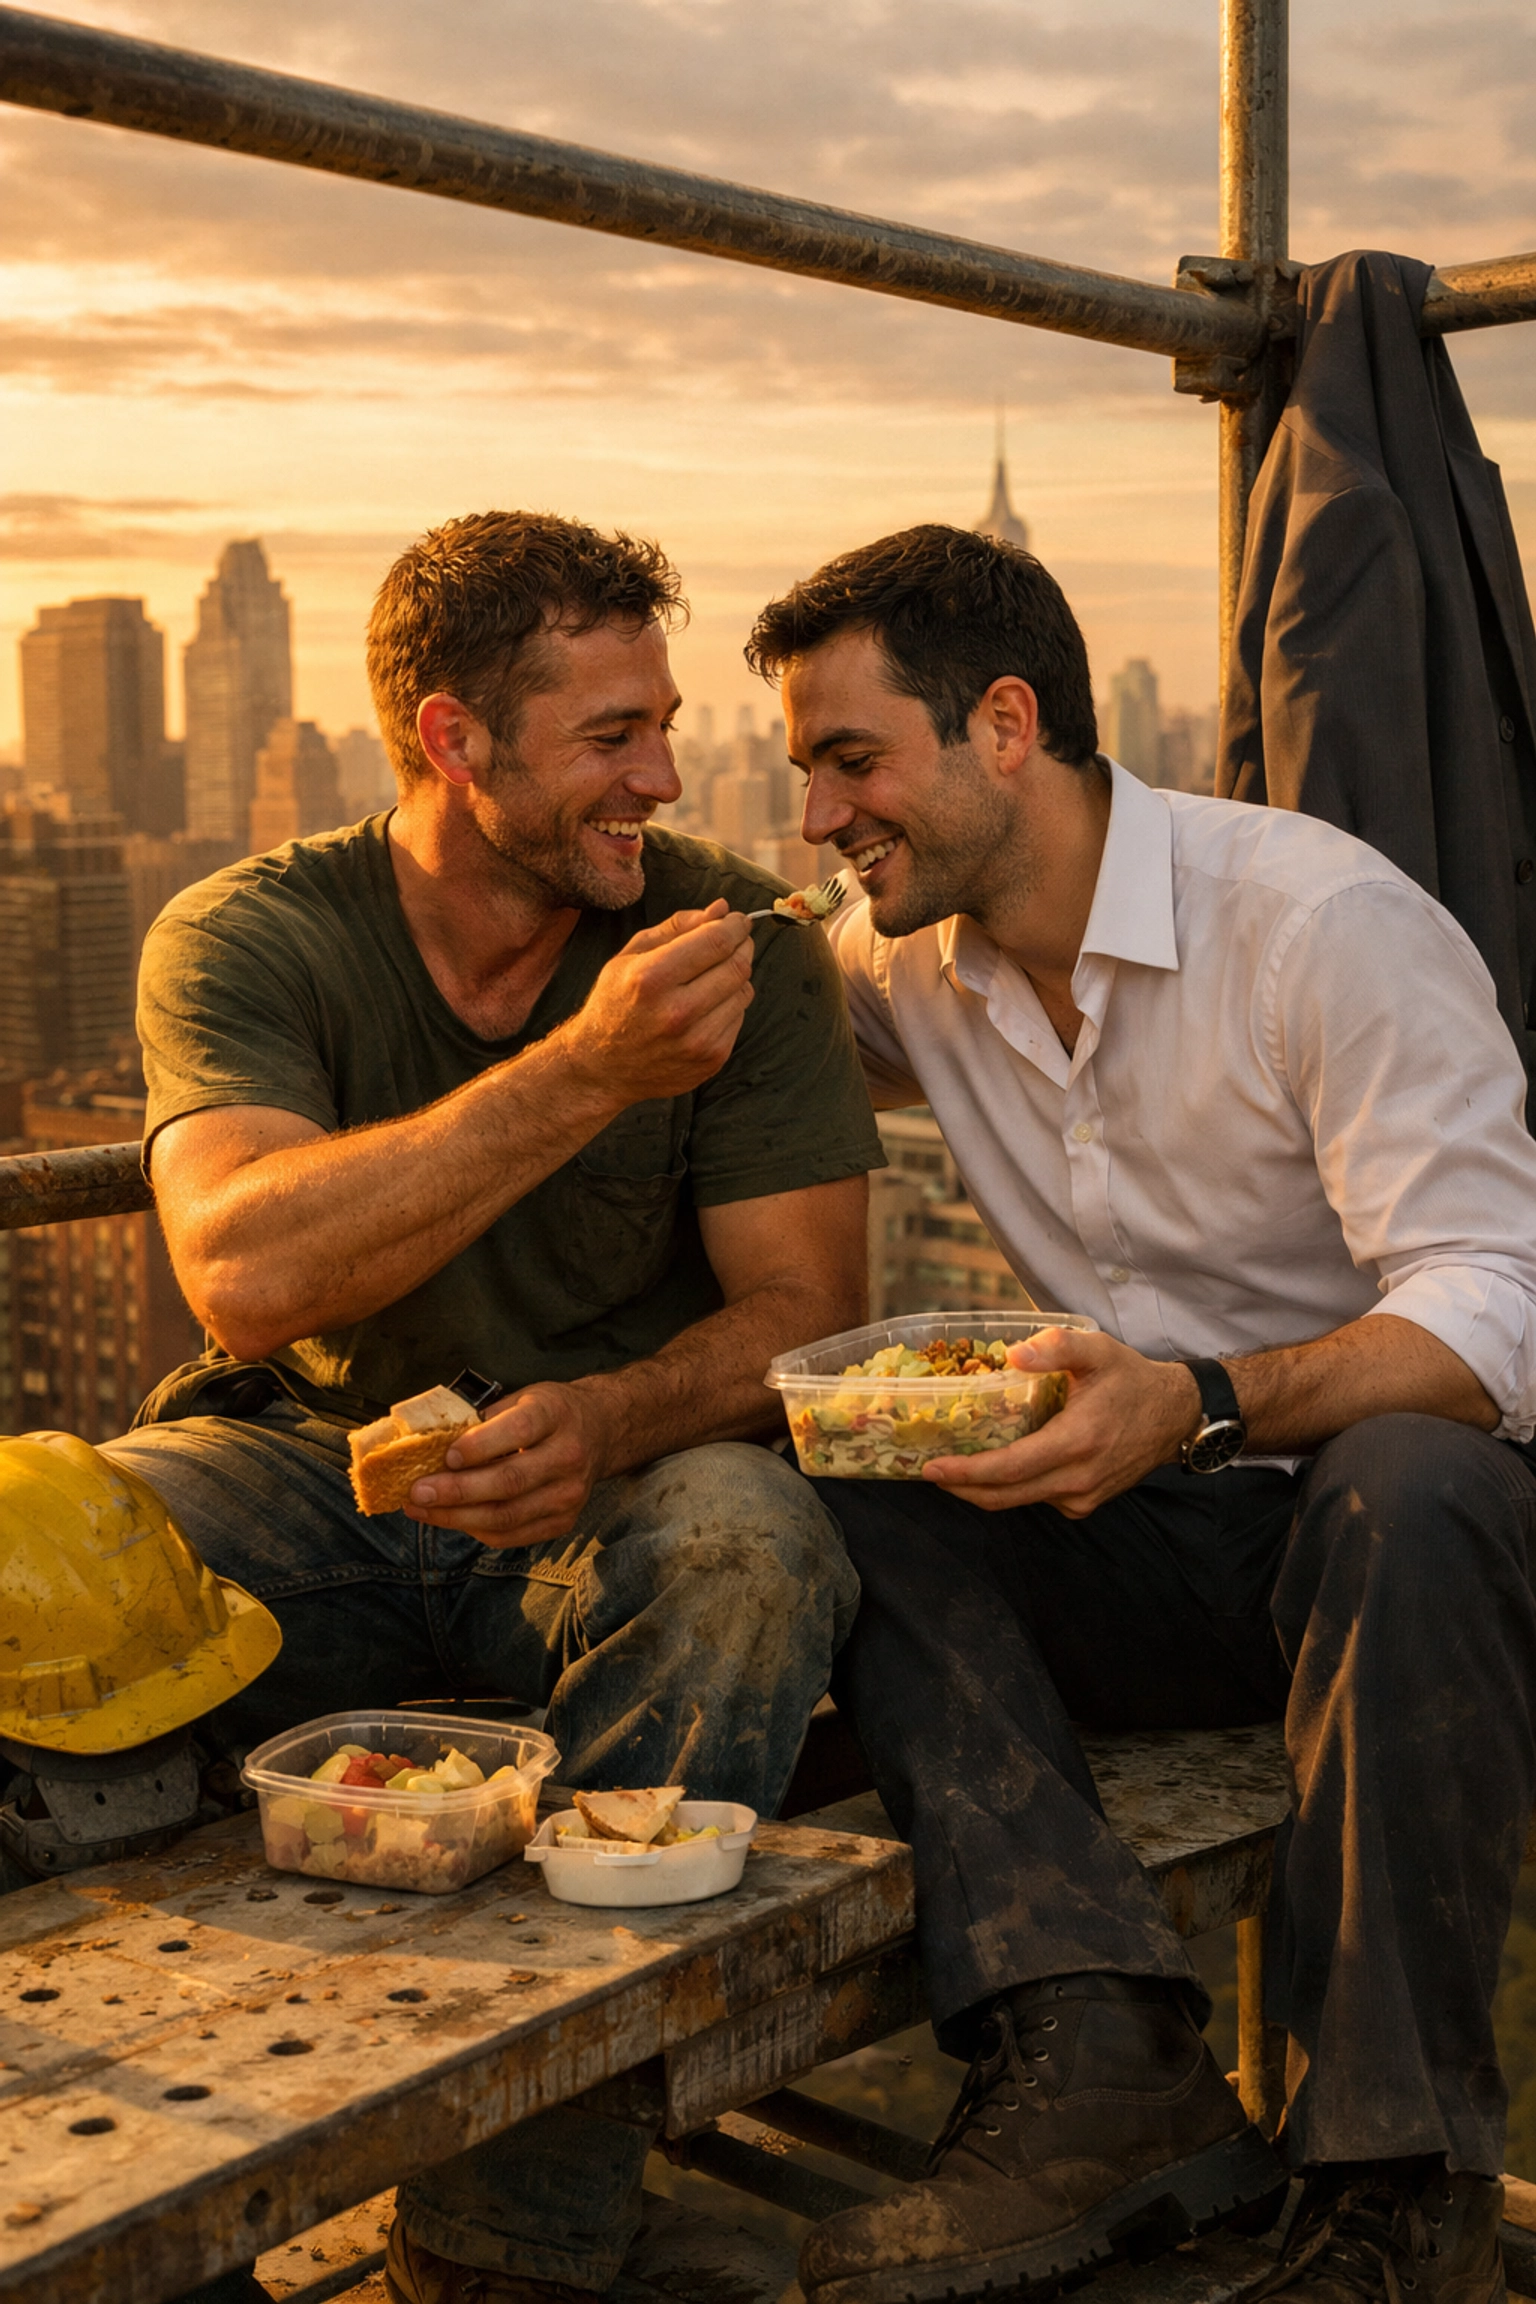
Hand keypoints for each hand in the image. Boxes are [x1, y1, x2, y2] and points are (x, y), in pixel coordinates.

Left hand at [406, 1383, 603, 1547]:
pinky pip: (511, 1535)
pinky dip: (476, 1529)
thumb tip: (432, 1444)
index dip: (479, 1446)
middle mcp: (568, 1456)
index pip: (518, 1431)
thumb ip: (485, 1419)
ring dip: (457, 1517)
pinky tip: (450, 1519)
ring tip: (422, 1510)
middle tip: (418, 1492)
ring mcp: (569, 1494)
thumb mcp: (523, 1397)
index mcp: (555, 1415)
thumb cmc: (550, 1412)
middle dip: (457, 1491)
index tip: (446, 1456)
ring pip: (506, 1515)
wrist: (600, 1431)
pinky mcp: (564, 1521)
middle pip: (509, 1481)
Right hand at [563, 900, 753, 1103]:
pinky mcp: (712, 1059)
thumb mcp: (631, 955)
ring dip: (736, 975)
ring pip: (744, 991)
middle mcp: (677, 1012)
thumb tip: (721, 909)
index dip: (735, 925)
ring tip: (713, 975)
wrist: (602, 1067)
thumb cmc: (615, 1003)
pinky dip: (730, 1003)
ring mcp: (697, 1040)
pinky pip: (739, 1016)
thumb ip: (677, 927)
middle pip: (737, 965)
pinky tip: (707, 1005)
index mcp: (652, 978)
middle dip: (742, 945)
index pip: (716, 941)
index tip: (737, 920)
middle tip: (735, 940)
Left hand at [921, 1328, 1202, 1516]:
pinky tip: (996, 1466)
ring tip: (954, 1467)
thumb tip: (1012, 1354)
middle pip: (1006, 1495)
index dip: (968, 1472)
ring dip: (983, 1489)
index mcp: (1077, 1442)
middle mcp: (1078, 1478)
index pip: (1011, 1468)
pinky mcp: (1085, 1503)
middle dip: (962, 1487)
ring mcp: (1083, 1497)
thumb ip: (1057, 1347)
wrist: (1175, 1415)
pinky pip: (1038, 1499)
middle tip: (928, 1470)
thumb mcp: (1098, 1350)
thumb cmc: (1131, 1380)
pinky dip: (1011, 1488)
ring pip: (1019, 1501)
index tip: (933, 1468)